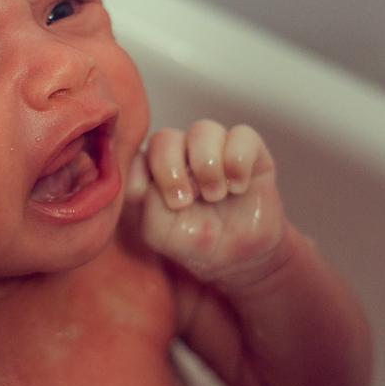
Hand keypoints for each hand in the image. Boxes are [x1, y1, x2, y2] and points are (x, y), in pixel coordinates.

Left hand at [127, 121, 284, 284]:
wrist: (242, 256)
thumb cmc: (197, 241)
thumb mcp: (163, 236)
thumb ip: (149, 208)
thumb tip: (154, 182)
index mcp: (154, 171)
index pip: (136, 154)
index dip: (139, 172)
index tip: (148, 199)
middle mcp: (182, 153)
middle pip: (165, 138)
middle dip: (169, 167)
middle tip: (184, 200)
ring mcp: (214, 148)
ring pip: (203, 129)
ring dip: (206, 165)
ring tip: (215, 195)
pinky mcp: (248, 149)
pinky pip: (242, 135)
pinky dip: (237, 160)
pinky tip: (238, 187)